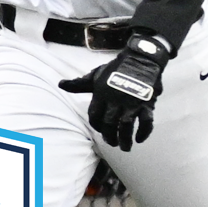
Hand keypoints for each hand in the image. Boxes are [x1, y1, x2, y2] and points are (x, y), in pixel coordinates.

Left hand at [58, 32, 170, 150]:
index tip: (101, 131)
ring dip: (125, 139)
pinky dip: (144, 132)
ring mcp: (132, 102)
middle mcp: (115, 100)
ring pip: (126, 126)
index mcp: (101, 94)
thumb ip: (79, 84)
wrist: (140, 58)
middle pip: (109, 124)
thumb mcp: (96, 75)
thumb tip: (61, 84)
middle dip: (110, 137)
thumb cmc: (116, 68)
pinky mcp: (147, 103)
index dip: (96, 126)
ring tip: (125, 148)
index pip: (94, 116)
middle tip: (113, 144)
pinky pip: (146, 121)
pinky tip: (139, 140)